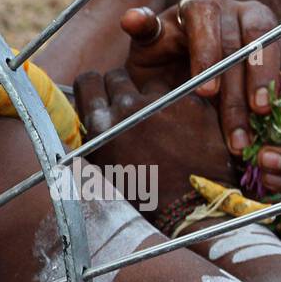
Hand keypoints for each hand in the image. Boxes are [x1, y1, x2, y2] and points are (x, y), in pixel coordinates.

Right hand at [75, 68, 229, 221]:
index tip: (99, 95)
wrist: (189, 206)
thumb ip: (92, 139)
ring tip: (160, 124)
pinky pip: (180, 95)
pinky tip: (183, 130)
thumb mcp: (103, 168)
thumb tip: (87, 118)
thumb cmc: (143, 193)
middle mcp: (129, 107)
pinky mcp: (193, 102)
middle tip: (129, 108)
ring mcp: (163, 102)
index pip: (87, 81)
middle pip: (117, 75)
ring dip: (152, 98)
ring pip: (151, 84)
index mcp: (102, 124)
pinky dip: (179, 108)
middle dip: (120, 88)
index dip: (93, 87)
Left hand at [120, 0, 280, 157]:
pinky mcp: (268, 36)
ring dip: (260, 84)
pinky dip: (271, 85)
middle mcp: (226, 7)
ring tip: (257, 116)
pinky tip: (268, 111)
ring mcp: (250, 18)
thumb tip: (132, 20)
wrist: (177, 67)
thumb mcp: (146, 54)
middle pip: (235, 42)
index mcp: (193, 7)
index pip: (204, 21)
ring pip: (260, 47)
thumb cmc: (159, 62)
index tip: (206, 93)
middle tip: (232, 121)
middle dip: (235, 87)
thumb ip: (144, 40)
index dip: (207, 55)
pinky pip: (276, 57)